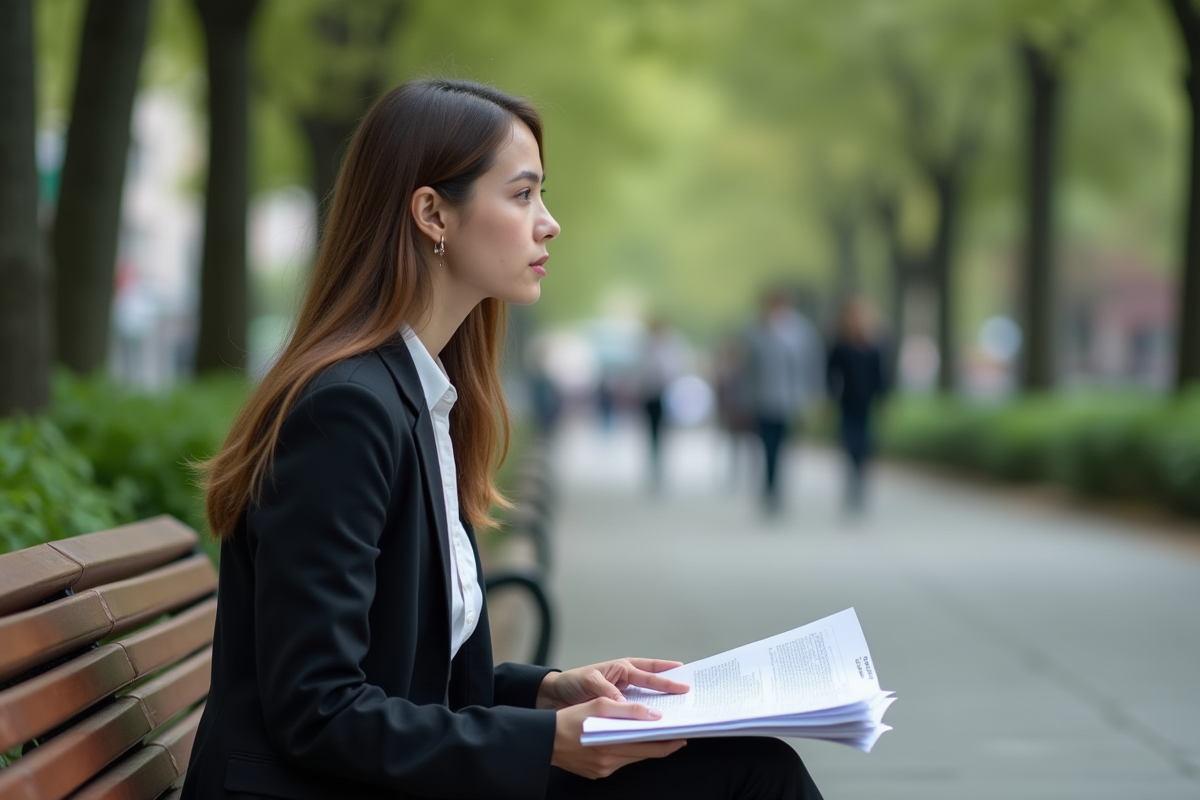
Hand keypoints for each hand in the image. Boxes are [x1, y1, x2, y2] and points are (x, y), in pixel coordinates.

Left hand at [536, 658, 688, 709]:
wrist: (554, 696)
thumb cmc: (572, 682)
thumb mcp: (589, 682)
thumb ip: (607, 692)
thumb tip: (625, 704)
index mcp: (622, 668)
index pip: (649, 674)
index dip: (667, 681)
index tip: (683, 686)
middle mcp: (627, 680)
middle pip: (655, 683)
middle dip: (673, 686)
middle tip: (692, 693)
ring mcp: (624, 695)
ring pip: (649, 699)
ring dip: (662, 704)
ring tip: (679, 712)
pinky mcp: (618, 709)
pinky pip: (636, 713)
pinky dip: (645, 719)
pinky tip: (654, 727)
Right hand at [550, 697, 686, 778]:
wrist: (543, 739)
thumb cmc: (569, 719)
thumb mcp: (599, 705)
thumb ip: (628, 710)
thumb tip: (653, 716)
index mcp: (612, 746)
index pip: (652, 748)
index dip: (670, 742)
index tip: (683, 735)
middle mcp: (610, 762)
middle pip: (646, 754)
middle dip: (662, 744)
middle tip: (677, 734)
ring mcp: (604, 770)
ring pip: (634, 758)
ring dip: (645, 747)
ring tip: (655, 733)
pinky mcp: (597, 773)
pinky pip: (620, 762)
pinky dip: (628, 751)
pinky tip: (630, 740)